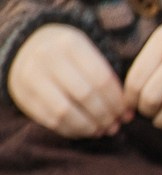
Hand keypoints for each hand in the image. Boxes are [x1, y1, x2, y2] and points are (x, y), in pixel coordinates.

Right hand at [7, 23, 127, 136]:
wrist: (26, 48)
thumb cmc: (70, 57)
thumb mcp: (87, 55)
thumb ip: (107, 81)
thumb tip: (126, 116)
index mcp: (70, 44)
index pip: (101, 79)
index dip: (117, 102)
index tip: (125, 113)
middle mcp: (47, 58)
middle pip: (85, 96)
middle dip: (105, 116)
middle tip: (115, 125)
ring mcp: (31, 77)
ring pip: (65, 112)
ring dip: (89, 126)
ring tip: (101, 130)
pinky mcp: (23, 96)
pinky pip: (50, 121)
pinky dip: (72, 130)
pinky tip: (84, 131)